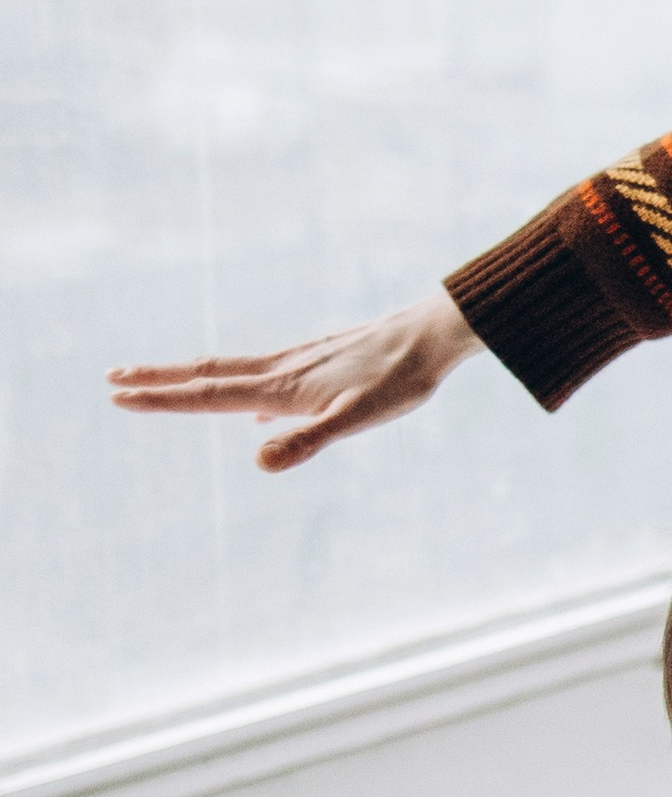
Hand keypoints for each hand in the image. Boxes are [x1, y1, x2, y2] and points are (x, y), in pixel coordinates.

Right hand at [107, 288, 483, 472]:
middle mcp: (282, 370)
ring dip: (193, 377)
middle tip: (113, 378)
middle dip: (159, 380)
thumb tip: (256, 461)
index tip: (117, 396)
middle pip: (208, 375)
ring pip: (234, 370)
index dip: (162, 399)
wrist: (433, 335)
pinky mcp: (322, 361)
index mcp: (281, 388)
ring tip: (165, 382)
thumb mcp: (356, 420)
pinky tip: (255, 406)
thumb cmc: (399, 380)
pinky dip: (243, 388)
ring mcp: (301, 363)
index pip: (208, 395)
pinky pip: (268, 376)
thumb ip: (306, 441)